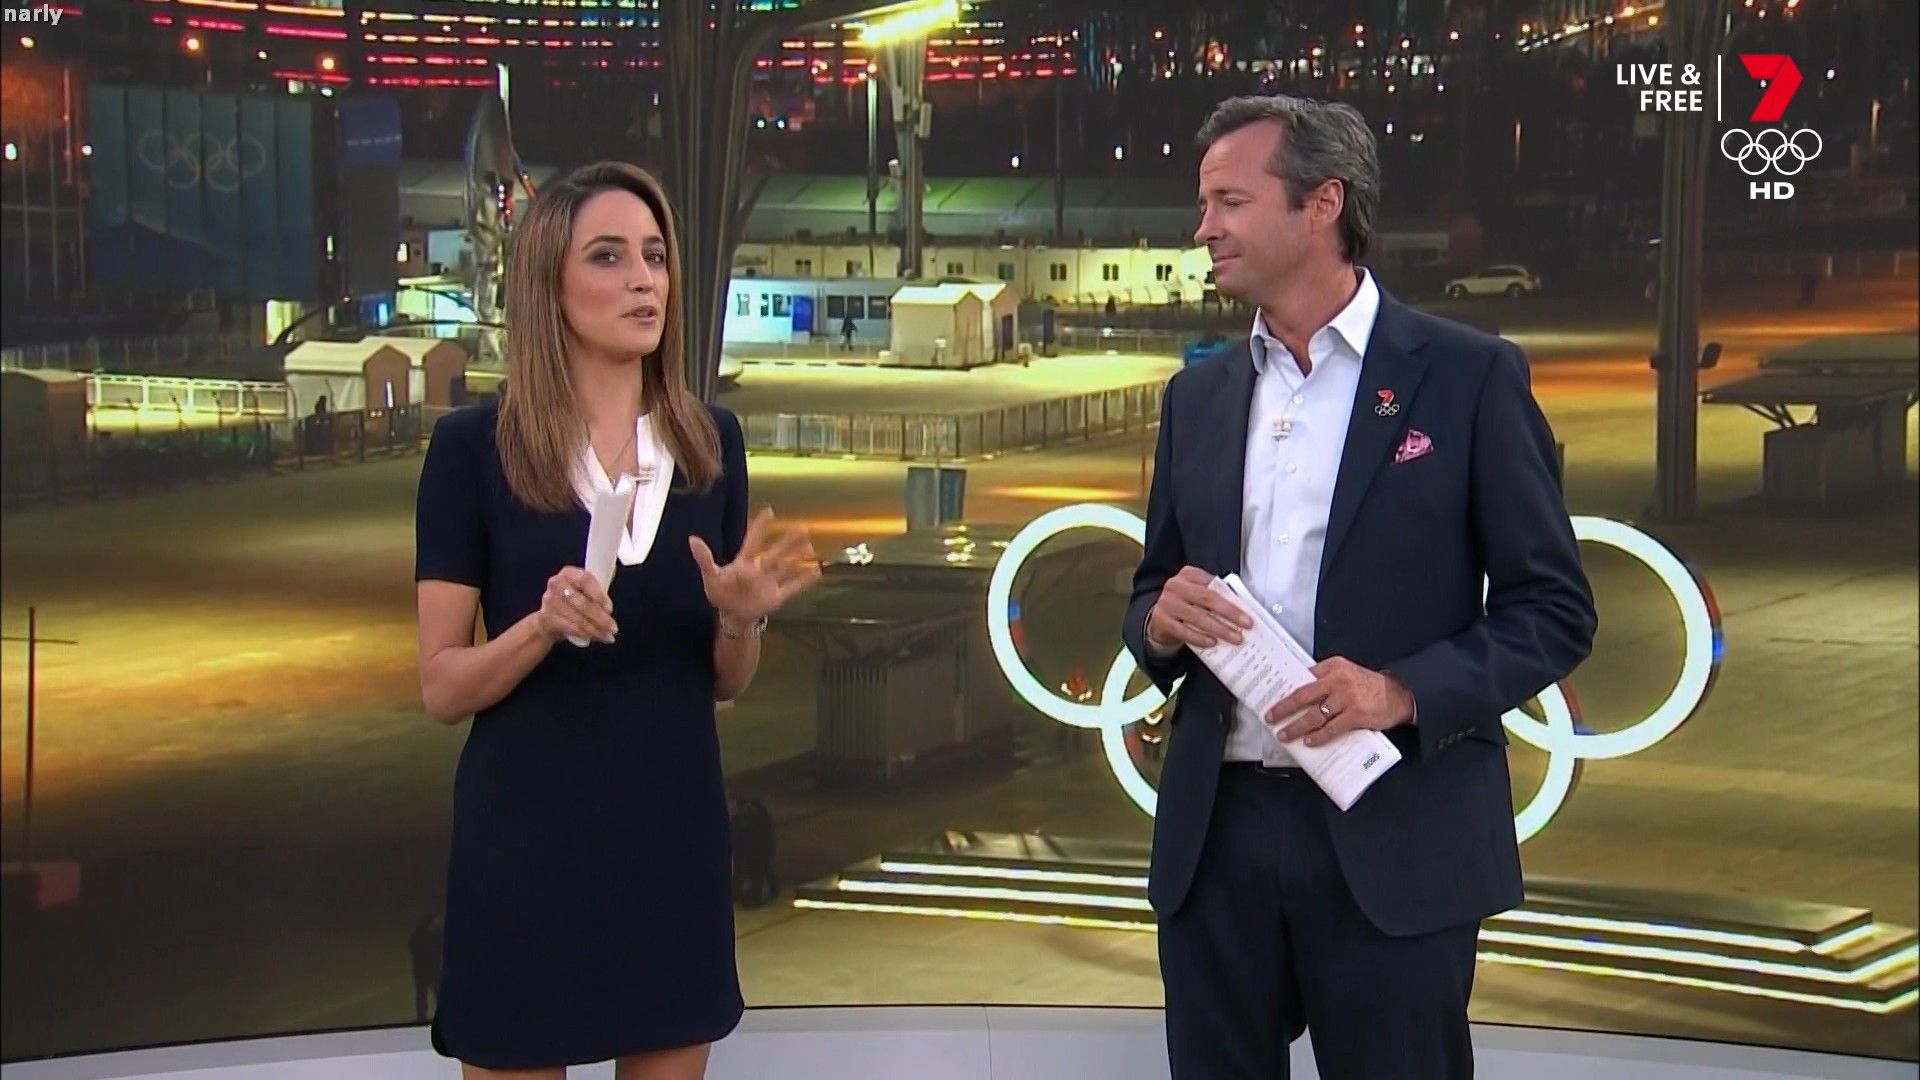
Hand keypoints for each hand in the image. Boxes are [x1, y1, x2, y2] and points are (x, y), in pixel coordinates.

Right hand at [539, 567, 615, 644]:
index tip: (609, 608)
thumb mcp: (585, 591)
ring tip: (606, 635)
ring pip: (577, 618)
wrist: (550, 619)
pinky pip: (569, 627)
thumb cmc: (571, 602)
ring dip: (595, 628)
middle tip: (612, 627)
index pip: (586, 580)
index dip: (599, 595)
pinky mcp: (547, 618)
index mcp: (569, 573)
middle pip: (582, 602)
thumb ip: (597, 593)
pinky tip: (595, 637)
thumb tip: (608, 608)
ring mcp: (550, 601)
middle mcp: (557, 584)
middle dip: (600, 617)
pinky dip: (584, 634)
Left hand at [689, 507, 821, 627]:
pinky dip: (804, 580)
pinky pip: (793, 587)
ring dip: (797, 558)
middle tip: (802, 527)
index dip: (760, 527)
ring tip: (810, 547)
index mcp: (744, 562)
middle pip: (776, 553)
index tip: (769, 511)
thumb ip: (704, 558)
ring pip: (786, 567)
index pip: (754, 541)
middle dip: (788, 542)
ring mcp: (769, 582)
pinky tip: (816, 571)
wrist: (731, 616)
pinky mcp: (776, 596)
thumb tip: (692, 539)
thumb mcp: (710, 575)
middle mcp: (760, 569)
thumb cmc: (720, 593)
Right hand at [1146, 566, 1253, 650]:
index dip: (1232, 601)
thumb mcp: (1198, 596)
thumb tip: (1242, 612)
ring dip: (1219, 629)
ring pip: (1197, 616)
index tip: (1248, 615)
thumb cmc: (1186, 606)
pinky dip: (1200, 638)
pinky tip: (1213, 643)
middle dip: (1229, 613)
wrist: (1159, 620)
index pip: (1213, 586)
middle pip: (1207, 599)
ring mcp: (1166, 603)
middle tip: (1246, 626)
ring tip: (1234, 637)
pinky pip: (1184, 631)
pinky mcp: (1161, 620)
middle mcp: (1175, 586)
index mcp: (1188, 575)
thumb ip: (1216, 597)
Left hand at [1268, 657, 1414, 746]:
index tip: (1272, 698)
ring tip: (1285, 734)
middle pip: (1303, 696)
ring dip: (1296, 727)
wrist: (1398, 694)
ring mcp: (1347, 698)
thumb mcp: (1347, 673)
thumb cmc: (1369, 685)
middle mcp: (1338, 679)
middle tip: (1270, 718)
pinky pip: (1331, 728)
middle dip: (1283, 709)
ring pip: (1314, 715)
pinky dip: (1318, 736)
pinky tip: (1309, 741)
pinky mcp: (1356, 714)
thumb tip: (1299, 695)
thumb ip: (1326, 679)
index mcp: (1333, 666)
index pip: (1302, 678)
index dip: (1285, 690)